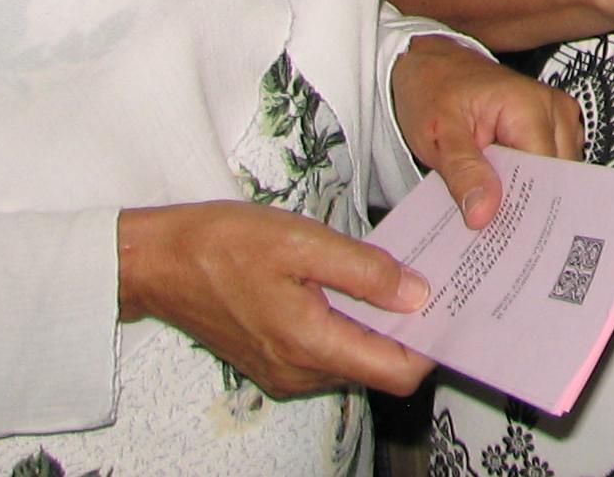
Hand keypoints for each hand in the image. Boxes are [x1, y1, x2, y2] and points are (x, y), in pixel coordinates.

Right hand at [116, 200, 437, 397]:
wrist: (159, 263)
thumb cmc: (223, 244)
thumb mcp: (301, 242)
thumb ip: (363, 270)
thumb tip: (416, 294)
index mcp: (311, 344)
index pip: (395, 372)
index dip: (432, 345)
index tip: (455, 308)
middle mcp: (300, 371)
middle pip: (378, 368)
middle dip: (410, 331)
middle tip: (434, 281)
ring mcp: (284, 371)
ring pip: (353, 360)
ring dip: (379, 327)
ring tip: (398, 277)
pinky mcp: (272, 361)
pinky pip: (327, 353)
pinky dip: (350, 327)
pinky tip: (355, 287)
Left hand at [389, 33, 585, 227]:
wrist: (432, 64)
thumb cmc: (434, 90)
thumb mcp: (438, 134)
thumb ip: (463, 172)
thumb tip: (484, 213)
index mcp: (529, 107)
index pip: (545, 176)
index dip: (523, 208)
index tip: (499, 232)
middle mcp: (554, 108)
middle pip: (557, 177)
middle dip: (526, 204)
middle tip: (490, 225)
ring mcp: (557, 115)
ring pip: (558, 175)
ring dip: (528, 193)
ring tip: (493, 204)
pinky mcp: (552, 124)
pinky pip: (551, 164)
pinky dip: (529, 180)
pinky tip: (502, 189)